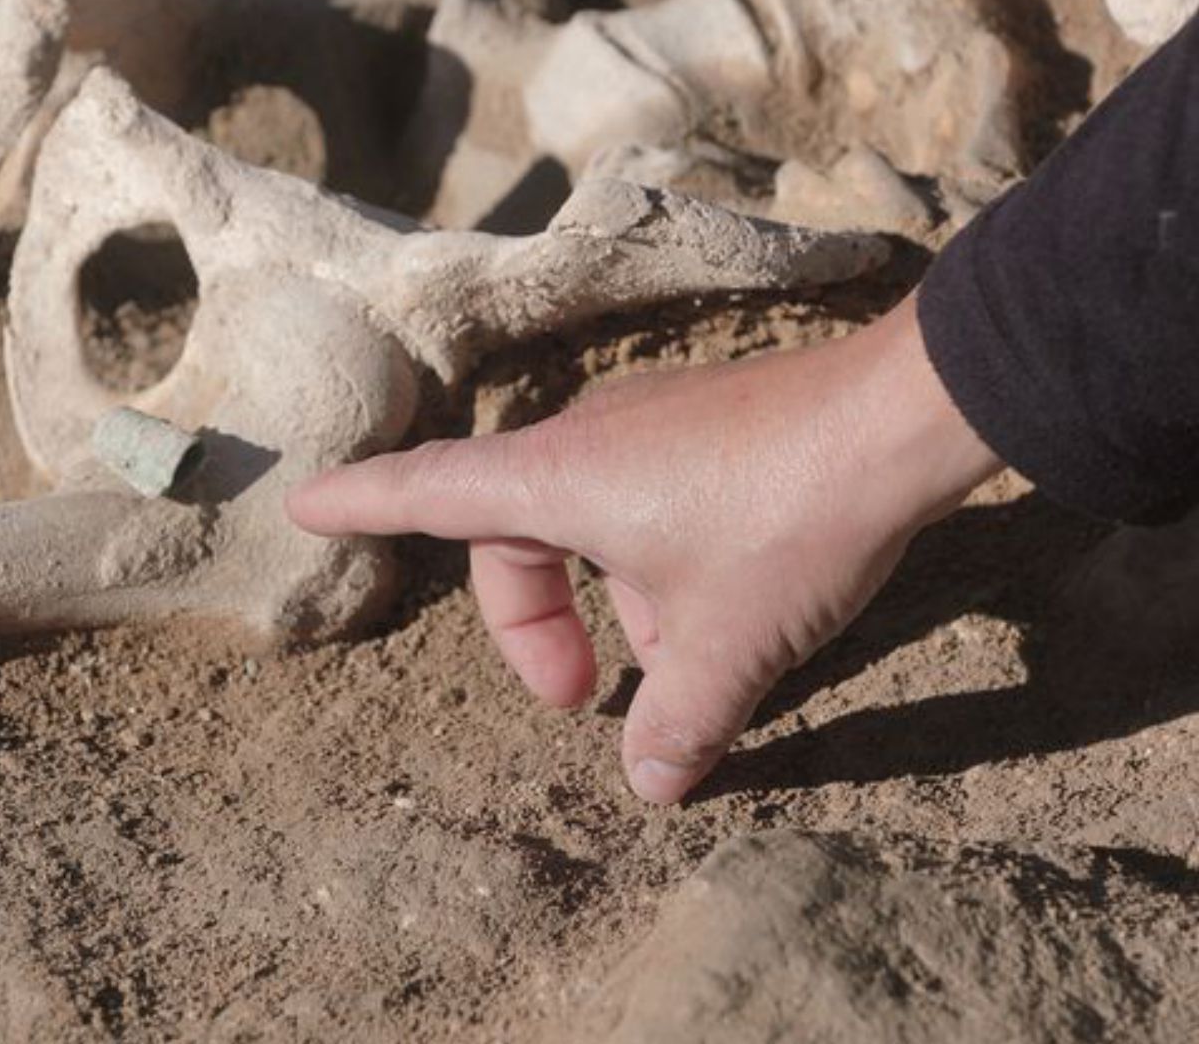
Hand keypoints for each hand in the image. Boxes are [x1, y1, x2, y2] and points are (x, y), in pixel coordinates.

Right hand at [287, 292, 999, 804]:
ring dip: (609, 598)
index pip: (425, 491)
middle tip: (579, 699)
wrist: (898, 417)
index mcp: (557, 481)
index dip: (357, 503)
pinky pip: (639, 496)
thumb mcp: (727, 646)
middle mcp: (585, 439)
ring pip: (585, 519)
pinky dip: (652, 561)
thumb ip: (676, 722)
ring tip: (685, 665)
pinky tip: (725, 608)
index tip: (300, 504)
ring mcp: (644, 422)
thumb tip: (649, 782)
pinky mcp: (699, 421)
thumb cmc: (790, 521)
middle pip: (510, 531)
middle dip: (530, 621)